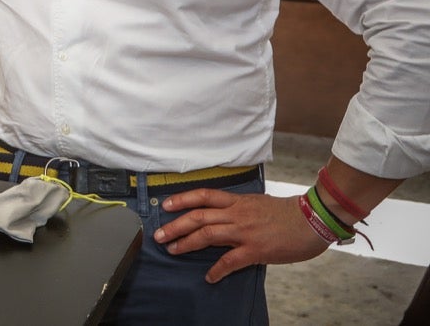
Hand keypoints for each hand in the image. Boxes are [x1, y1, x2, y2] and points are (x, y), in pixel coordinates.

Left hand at [153, 189, 329, 282]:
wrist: (312, 219)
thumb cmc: (288, 213)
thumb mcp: (258, 203)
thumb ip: (239, 208)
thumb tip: (224, 214)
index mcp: (237, 201)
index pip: (203, 196)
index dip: (182, 199)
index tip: (165, 205)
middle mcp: (237, 214)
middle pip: (198, 216)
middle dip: (175, 225)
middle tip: (159, 234)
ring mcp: (245, 231)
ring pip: (208, 234)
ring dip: (187, 243)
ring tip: (173, 250)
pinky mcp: (256, 250)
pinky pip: (230, 260)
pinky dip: (217, 269)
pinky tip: (209, 276)